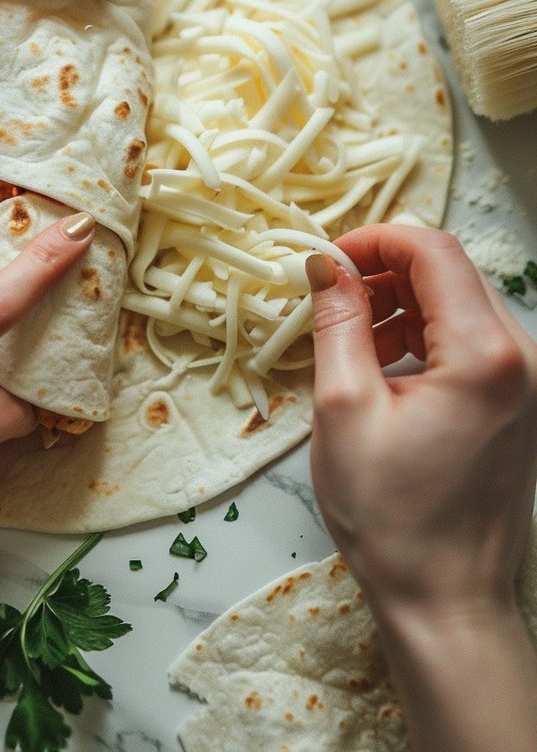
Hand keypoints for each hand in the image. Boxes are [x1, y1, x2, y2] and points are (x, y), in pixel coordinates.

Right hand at [305, 225, 536, 751]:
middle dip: (385, 269)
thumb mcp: (343, 407)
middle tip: (328, 295)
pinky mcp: (520, 402)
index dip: (374, 239)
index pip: (434, 250)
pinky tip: (381, 366)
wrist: (446, 600)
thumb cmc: (391, 515)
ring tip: (347, 337)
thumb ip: (336, 320)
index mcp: (483, 354)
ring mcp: (528, 381)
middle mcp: (521, 357)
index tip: (324, 260)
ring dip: (401, 303)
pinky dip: (423, 335)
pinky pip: (470, 340)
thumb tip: (323, 263)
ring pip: (460, 302)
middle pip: (451, 271)